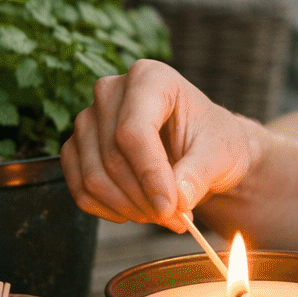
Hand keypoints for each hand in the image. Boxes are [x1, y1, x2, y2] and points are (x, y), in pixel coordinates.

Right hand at [61, 58, 256, 231]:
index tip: (171, 207)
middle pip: (112, 156)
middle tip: (176, 218)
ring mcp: (88, 119)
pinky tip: (137, 212)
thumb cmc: (212, 141)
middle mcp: (111, 91)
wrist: (201, 148)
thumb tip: (180, 199)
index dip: (150, 175)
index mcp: (150, 78)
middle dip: (144, 198)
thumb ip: (200, 173)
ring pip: (93, 176)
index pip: (134, 131)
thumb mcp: (220, 153)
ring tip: (162, 215)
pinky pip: (80, 188)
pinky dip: (109, 210)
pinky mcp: (77, 147)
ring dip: (129, 208)